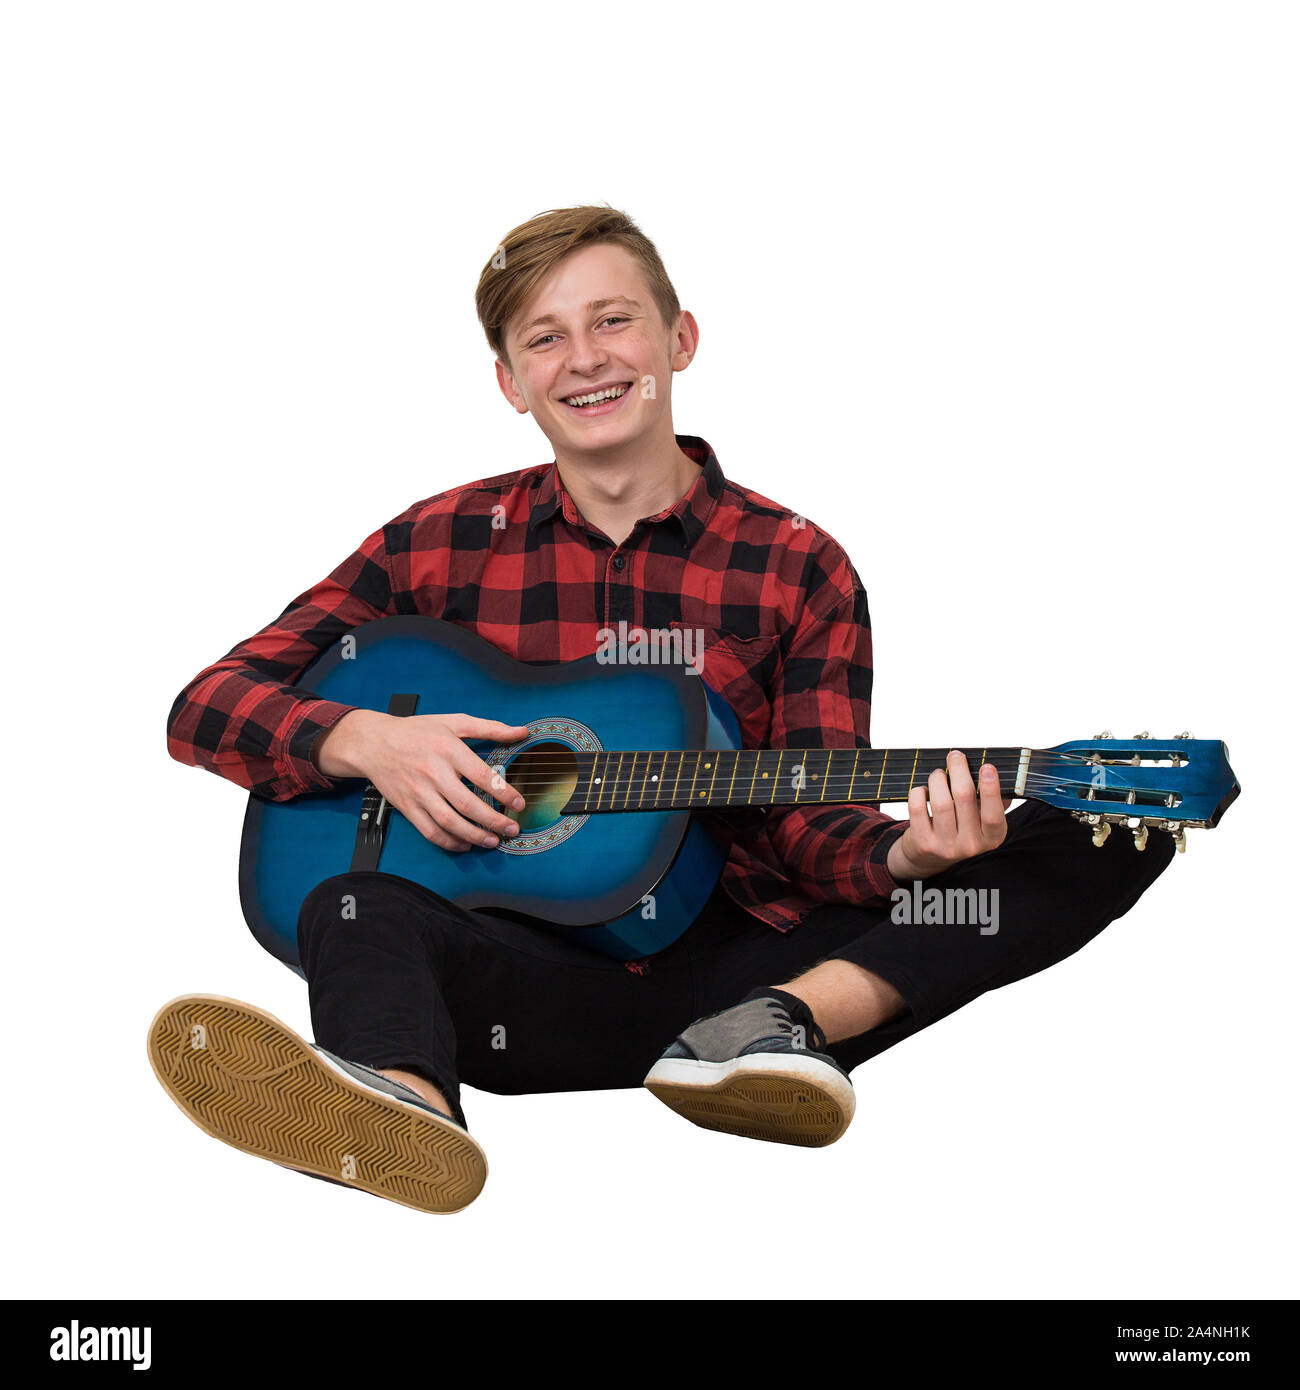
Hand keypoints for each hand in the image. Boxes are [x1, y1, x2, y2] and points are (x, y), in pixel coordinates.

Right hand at [314, 709, 530, 851]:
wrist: (373, 743)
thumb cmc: (415, 731)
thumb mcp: (453, 721)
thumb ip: (489, 728)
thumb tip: (520, 731)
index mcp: (448, 749)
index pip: (482, 775)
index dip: (504, 792)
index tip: (519, 804)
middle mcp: (433, 772)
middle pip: (468, 804)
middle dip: (494, 821)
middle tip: (512, 829)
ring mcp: (418, 792)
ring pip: (449, 822)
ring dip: (474, 836)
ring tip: (493, 841)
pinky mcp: (407, 807)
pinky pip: (429, 831)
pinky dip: (448, 842)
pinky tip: (464, 844)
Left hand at [885, 750, 1010, 880]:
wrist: (931, 858)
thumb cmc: (962, 828)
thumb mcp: (983, 820)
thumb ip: (993, 800)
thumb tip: (994, 770)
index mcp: (993, 837)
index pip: (993, 814)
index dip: (991, 789)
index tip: (987, 766)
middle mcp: (972, 845)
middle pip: (964, 798)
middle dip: (958, 770)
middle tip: (955, 756)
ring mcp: (946, 846)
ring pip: (941, 801)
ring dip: (937, 779)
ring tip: (938, 774)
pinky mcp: (923, 843)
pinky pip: (918, 808)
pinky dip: (918, 792)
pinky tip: (923, 791)